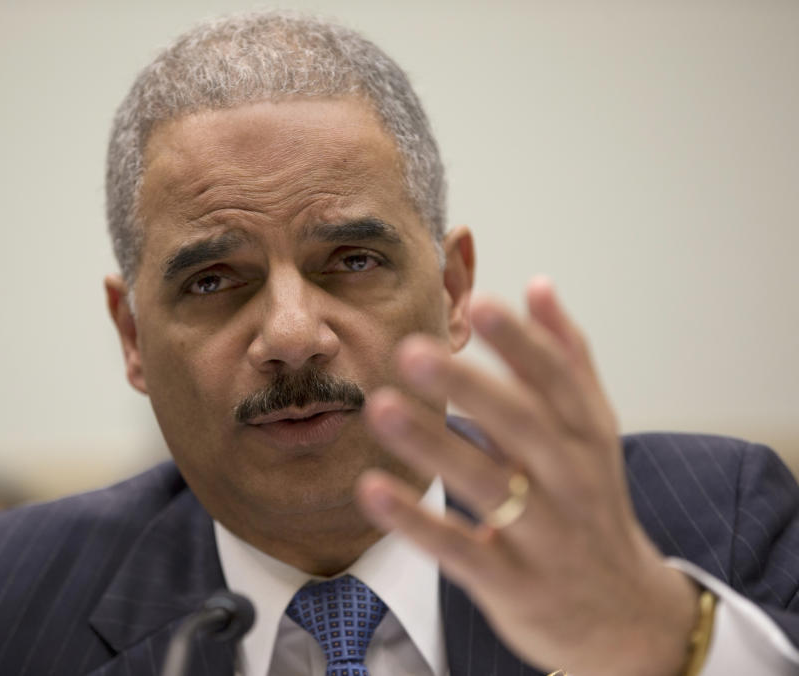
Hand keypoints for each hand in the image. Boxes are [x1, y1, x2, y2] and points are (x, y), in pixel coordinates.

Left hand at [357, 277, 699, 675]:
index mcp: (587, 436)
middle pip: (521, 426)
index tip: (482, 302)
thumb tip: (538, 285)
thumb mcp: (592, 432)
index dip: (521, 342)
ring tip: (381, 407)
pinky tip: (373, 489)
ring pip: (487, 484)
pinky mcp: (512, 583)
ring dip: (432, 445)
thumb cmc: (593, 506)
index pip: (559, 379)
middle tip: (413, 349)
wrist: (624, 616)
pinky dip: (416, 522)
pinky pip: (460, 550)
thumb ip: (567, 359)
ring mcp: (543, 535)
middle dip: (469, 386)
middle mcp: (570, 481)